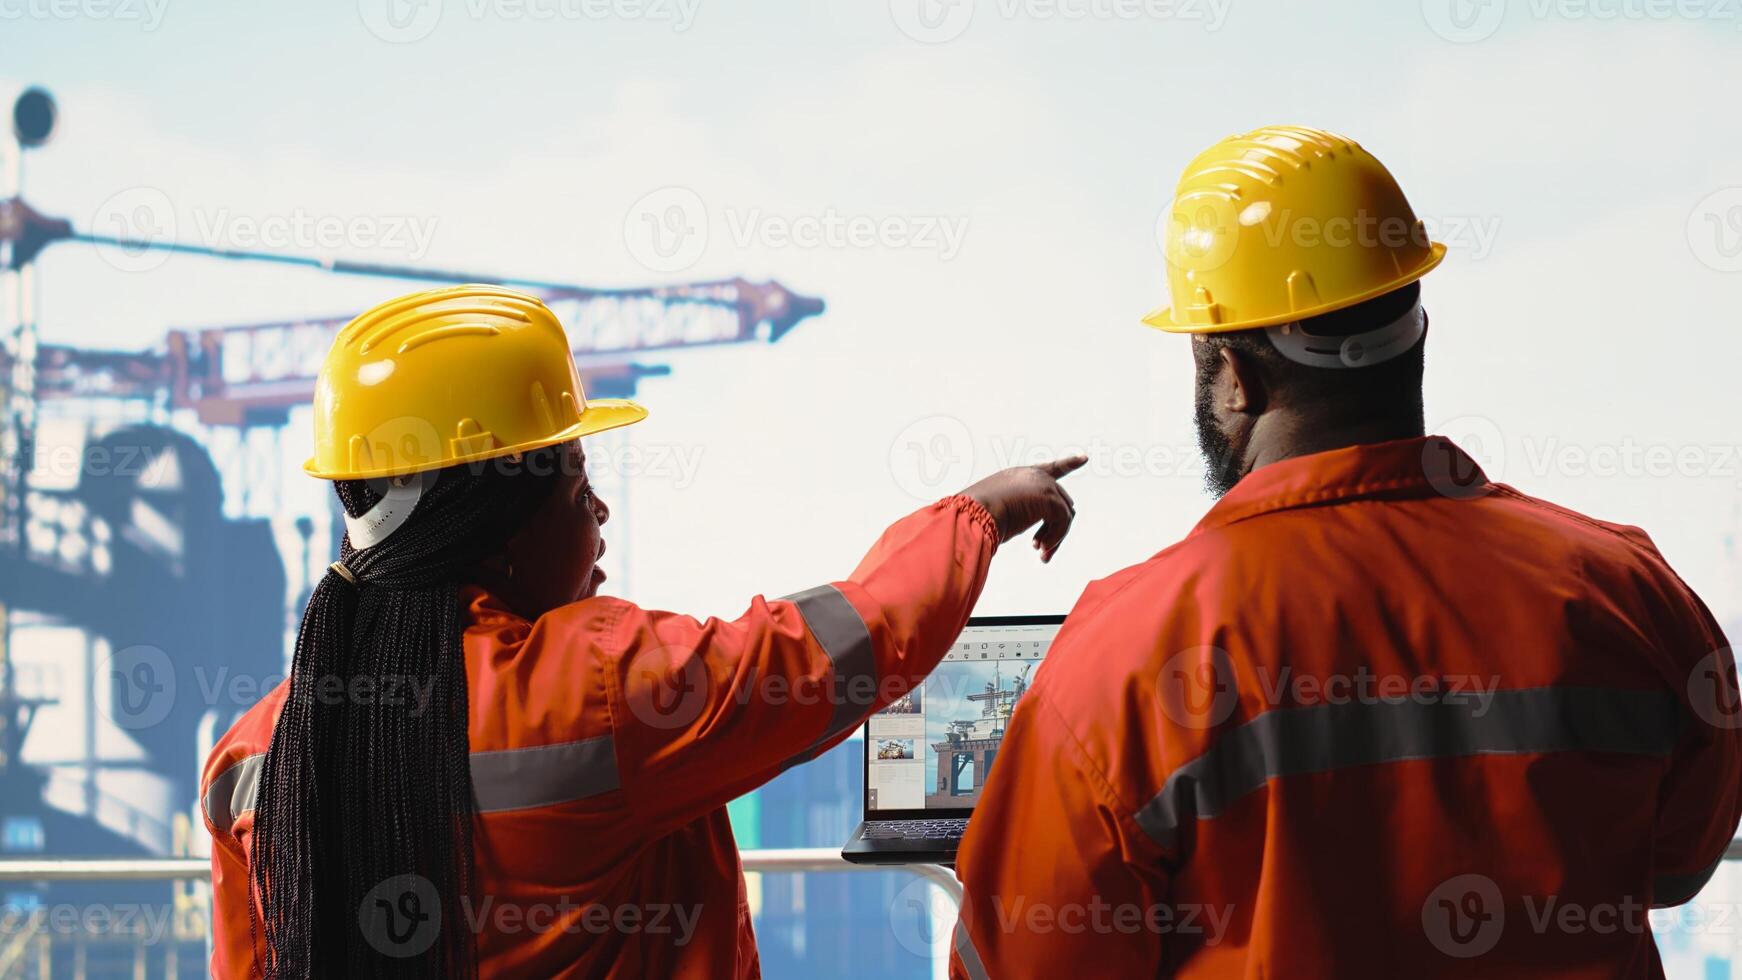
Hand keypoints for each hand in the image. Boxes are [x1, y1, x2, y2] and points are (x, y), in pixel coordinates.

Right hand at [959, 455, 1087, 562]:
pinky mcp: (1049, 498)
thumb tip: (1041, 534)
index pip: (1052, 468)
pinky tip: (1040, 549)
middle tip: (1041, 550)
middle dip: (1055, 529)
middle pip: (1062, 503)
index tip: (1084, 458)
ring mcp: (1044, 485)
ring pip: (1065, 515)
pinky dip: (1055, 539)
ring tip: (1041, 553)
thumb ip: (1023, 513)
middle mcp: (1036, 476)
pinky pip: (1063, 523)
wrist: (973, 514)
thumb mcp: (1002, 510)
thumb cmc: (980, 516)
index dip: (1069, 463)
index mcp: (1021, 475)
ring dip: (1055, 537)